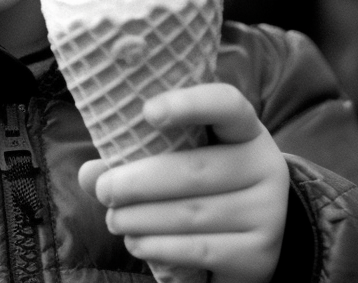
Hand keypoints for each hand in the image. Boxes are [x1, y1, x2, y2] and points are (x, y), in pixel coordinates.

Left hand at [77, 83, 289, 282]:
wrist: (250, 241)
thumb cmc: (203, 188)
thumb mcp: (179, 162)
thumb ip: (134, 160)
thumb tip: (90, 172)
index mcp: (244, 130)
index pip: (226, 104)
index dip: (190, 104)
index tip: (147, 112)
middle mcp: (264, 165)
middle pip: (195, 170)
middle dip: (138, 182)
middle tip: (105, 190)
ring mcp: (268, 211)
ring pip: (192, 214)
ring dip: (141, 218)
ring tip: (115, 219)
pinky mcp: (259, 253)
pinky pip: (199, 249)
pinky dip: (159, 247)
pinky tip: (136, 243)